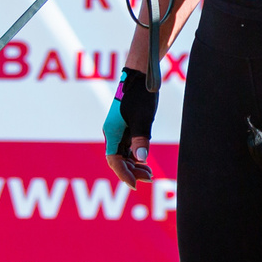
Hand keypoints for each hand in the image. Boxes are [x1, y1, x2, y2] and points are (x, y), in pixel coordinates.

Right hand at [103, 67, 155, 183]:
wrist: (140, 76)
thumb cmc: (140, 95)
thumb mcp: (143, 119)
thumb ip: (141, 139)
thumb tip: (141, 160)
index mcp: (112, 132)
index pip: (114, 160)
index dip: (123, 174)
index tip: (135, 185)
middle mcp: (113, 133)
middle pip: (118, 160)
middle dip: (131, 172)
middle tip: (149, 178)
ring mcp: (119, 130)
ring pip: (123, 155)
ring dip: (134, 166)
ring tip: (149, 174)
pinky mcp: (127, 126)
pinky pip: (128, 147)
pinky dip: (136, 157)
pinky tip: (145, 162)